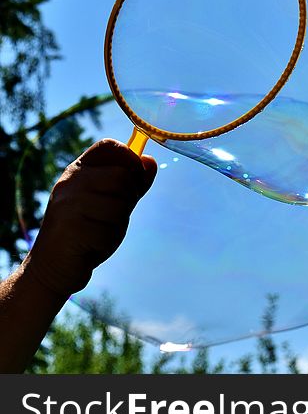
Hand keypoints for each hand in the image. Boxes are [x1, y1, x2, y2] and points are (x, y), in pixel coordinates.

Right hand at [23, 138, 157, 297]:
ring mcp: (69, 202)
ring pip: (121, 202)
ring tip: (98, 230)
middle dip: (129, 198)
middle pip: (123, 175)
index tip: (131, 179)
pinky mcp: (72, 226)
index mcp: (78, 171)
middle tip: (111, 216)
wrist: (52, 266)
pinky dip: (108, 239)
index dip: (129, 158)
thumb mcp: (110, 203)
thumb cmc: (86, 231)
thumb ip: (131, 184)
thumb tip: (150, 161)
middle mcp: (71, 182)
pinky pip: (111, 227)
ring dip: (119, 221)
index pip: (108, 146)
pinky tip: (91, 244)